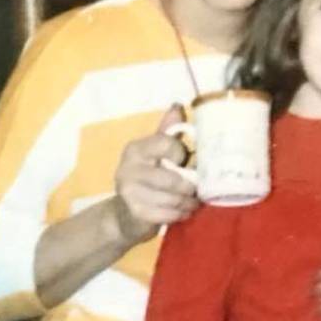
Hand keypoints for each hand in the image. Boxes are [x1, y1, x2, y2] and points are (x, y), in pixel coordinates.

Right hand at [111, 105, 198, 244]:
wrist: (123, 215)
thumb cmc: (145, 180)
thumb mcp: (153, 153)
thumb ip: (166, 132)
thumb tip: (177, 105)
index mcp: (135, 149)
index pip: (168, 144)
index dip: (182, 154)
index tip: (184, 162)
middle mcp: (128, 168)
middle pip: (173, 178)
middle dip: (190, 187)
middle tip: (197, 190)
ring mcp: (129, 192)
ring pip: (173, 198)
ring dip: (189, 203)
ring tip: (193, 202)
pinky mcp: (135, 212)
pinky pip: (168, 214)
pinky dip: (180, 214)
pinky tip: (182, 212)